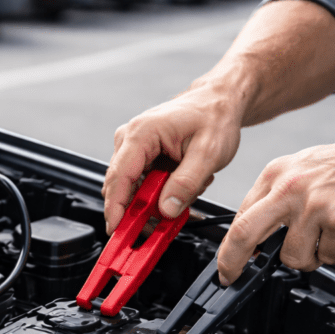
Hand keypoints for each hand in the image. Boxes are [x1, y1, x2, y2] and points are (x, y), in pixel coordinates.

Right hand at [102, 79, 244, 234]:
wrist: (219, 102)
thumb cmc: (213, 117)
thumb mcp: (208, 153)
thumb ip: (186, 183)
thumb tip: (166, 210)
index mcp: (141, 133)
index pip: (118, 178)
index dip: (115, 208)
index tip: (117, 231)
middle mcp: (130, 139)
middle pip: (121, 187)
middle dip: (141, 209)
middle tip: (167, 220)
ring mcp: (133, 148)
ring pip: (132, 189)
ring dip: (156, 200)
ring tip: (187, 191)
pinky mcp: (140, 156)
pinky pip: (141, 185)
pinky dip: (159, 194)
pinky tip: (181, 187)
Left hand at [215, 129, 334, 284]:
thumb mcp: (303, 168)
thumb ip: (277, 197)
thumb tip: (253, 234)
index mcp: (277, 174)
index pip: (239, 216)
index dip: (228, 247)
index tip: (225, 265)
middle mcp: (290, 188)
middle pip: (244, 234)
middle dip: (232, 263)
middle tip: (232, 277)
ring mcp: (314, 206)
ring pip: (292, 257)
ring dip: (310, 257)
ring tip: (328, 235)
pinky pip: (329, 258)